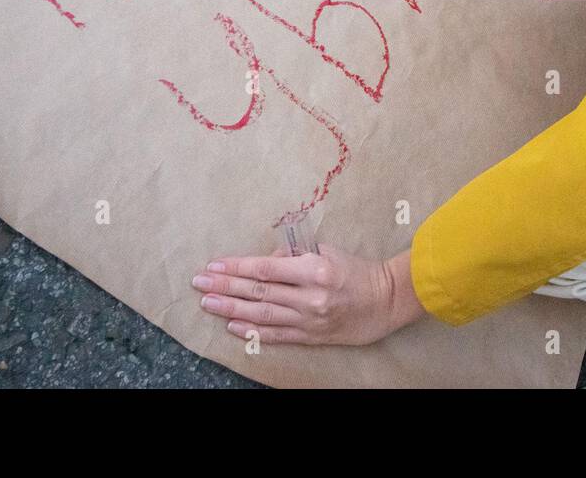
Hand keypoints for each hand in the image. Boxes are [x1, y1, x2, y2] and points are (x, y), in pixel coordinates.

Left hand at [193, 246, 424, 345]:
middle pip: (258, 291)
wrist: (386, 300)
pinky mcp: (311, 336)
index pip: (266, 268)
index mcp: (314, 269)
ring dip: (231, 308)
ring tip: (207, 303)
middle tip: (199, 282)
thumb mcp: (327, 250)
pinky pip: (276, 335)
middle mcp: (309, 296)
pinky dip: (252, 331)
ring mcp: (309, 319)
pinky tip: (232, 325)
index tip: (214, 264)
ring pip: (262, 314)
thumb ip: (294, 254)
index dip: (237, 267)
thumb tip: (265, 260)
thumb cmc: (356, 269)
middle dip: (225, 286)